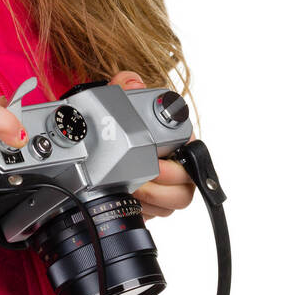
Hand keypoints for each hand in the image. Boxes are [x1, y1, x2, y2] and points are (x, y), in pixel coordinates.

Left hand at [108, 71, 196, 220]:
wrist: (101, 144)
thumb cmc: (118, 122)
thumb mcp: (117, 100)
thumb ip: (124, 85)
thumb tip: (132, 81)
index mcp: (176, 137)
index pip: (193, 154)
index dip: (174, 165)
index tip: (155, 165)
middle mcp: (178, 162)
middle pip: (187, 187)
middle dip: (161, 187)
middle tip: (138, 181)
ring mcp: (168, 184)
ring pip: (176, 203)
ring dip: (153, 200)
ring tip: (131, 190)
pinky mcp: (156, 201)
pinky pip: (160, 213)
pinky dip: (146, 209)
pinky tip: (130, 199)